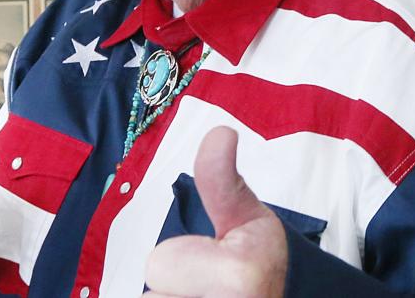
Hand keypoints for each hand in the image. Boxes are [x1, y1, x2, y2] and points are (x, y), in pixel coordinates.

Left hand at [144, 127, 287, 296]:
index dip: (182, 263)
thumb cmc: (262, 265)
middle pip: (152, 296)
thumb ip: (221, 180)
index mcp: (238, 279)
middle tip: (211, 289)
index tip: (217, 266)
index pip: (158, 265)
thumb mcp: (246, 217)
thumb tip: (220, 132)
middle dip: (175, 291)